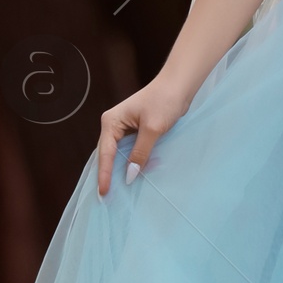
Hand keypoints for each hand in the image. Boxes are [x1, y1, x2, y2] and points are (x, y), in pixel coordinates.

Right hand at [96, 74, 191, 195]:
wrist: (179, 86)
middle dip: (108, 174)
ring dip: (120, 170)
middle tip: (107, 197)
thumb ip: (140, 153)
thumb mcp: (153, 129)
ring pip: (119, 154)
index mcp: (111, 121)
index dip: (104, 174)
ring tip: (117, 191)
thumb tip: (130, 176)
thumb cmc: (164, 101)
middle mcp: (114, 125)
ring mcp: (124, 128)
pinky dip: (132, 162)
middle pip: (107, 155)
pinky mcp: (135, 131)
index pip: (105, 153)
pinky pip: (130, 151)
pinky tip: (134, 176)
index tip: (104, 192)